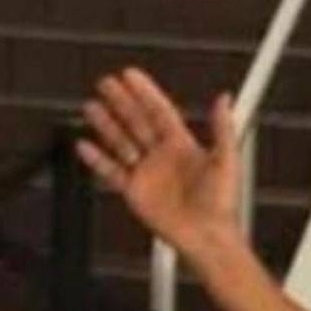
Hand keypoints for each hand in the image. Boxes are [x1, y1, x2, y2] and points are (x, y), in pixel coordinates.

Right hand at [76, 67, 242, 259]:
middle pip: (136, 121)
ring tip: (91, 106)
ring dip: (106, 124)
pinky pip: (111, 171)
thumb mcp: (226, 159)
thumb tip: (224, 99)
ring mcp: (146, 172)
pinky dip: (97, 159)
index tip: (130, 75)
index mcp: (183, 145)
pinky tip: (85, 145)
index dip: (145, 92)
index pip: (159, 111)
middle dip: (121, 101)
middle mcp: (162, 155)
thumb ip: (222, 127)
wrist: (207, 235)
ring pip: (121, 141)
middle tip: (105, 82)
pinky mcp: (134, 191)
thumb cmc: (221, 202)